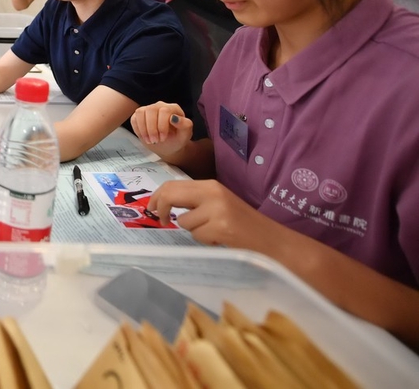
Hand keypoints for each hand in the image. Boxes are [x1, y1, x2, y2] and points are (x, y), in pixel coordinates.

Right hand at [129, 101, 192, 159]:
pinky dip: (138, 130)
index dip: (162, 125)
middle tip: (155, 141)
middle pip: (151, 110)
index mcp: (173, 108)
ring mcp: (149, 109)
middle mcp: (160, 106)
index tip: (163, 138)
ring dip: (143, 129)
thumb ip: (185, 125)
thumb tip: (174, 118)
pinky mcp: (139, 115)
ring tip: (150, 140)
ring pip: (140, 112)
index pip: (164, 110)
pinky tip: (145, 137)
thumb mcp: (185, 135)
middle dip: (152, 128)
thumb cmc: (177, 139)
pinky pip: (134, 118)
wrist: (168, 146)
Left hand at [149, 179, 273, 250]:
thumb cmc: (243, 224)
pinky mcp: (220, 227)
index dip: (157, 196)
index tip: (152, 208)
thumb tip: (162, 203)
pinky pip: (197, 235)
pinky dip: (205, 240)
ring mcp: (217, 210)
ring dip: (193, 231)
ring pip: (183, 222)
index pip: (172, 184)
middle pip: (171, 195)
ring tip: (213, 232)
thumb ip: (194, 200)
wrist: (272, 240)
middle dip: (160, 209)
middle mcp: (212, 193)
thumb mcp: (218, 203)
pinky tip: (221, 239)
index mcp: (210, 185)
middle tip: (160, 221)